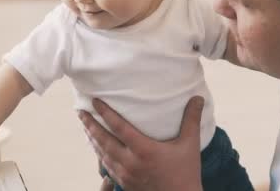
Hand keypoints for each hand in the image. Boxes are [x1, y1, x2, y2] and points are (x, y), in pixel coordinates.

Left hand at [79, 97, 204, 190]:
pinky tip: (97, 147)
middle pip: (103, 140)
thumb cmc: (186, 173)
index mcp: (143, 150)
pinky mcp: (124, 183)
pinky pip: (106, 165)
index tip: (95, 101)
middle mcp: (130, 161)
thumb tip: (198, 98)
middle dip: (90, 125)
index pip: (118, 127)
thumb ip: (191, 120)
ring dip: (92, 138)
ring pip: (102, 153)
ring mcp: (125, 174)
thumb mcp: (189, 145)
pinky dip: (99, 153)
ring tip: (85, 126)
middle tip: (80, 112)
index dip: (105, 112)